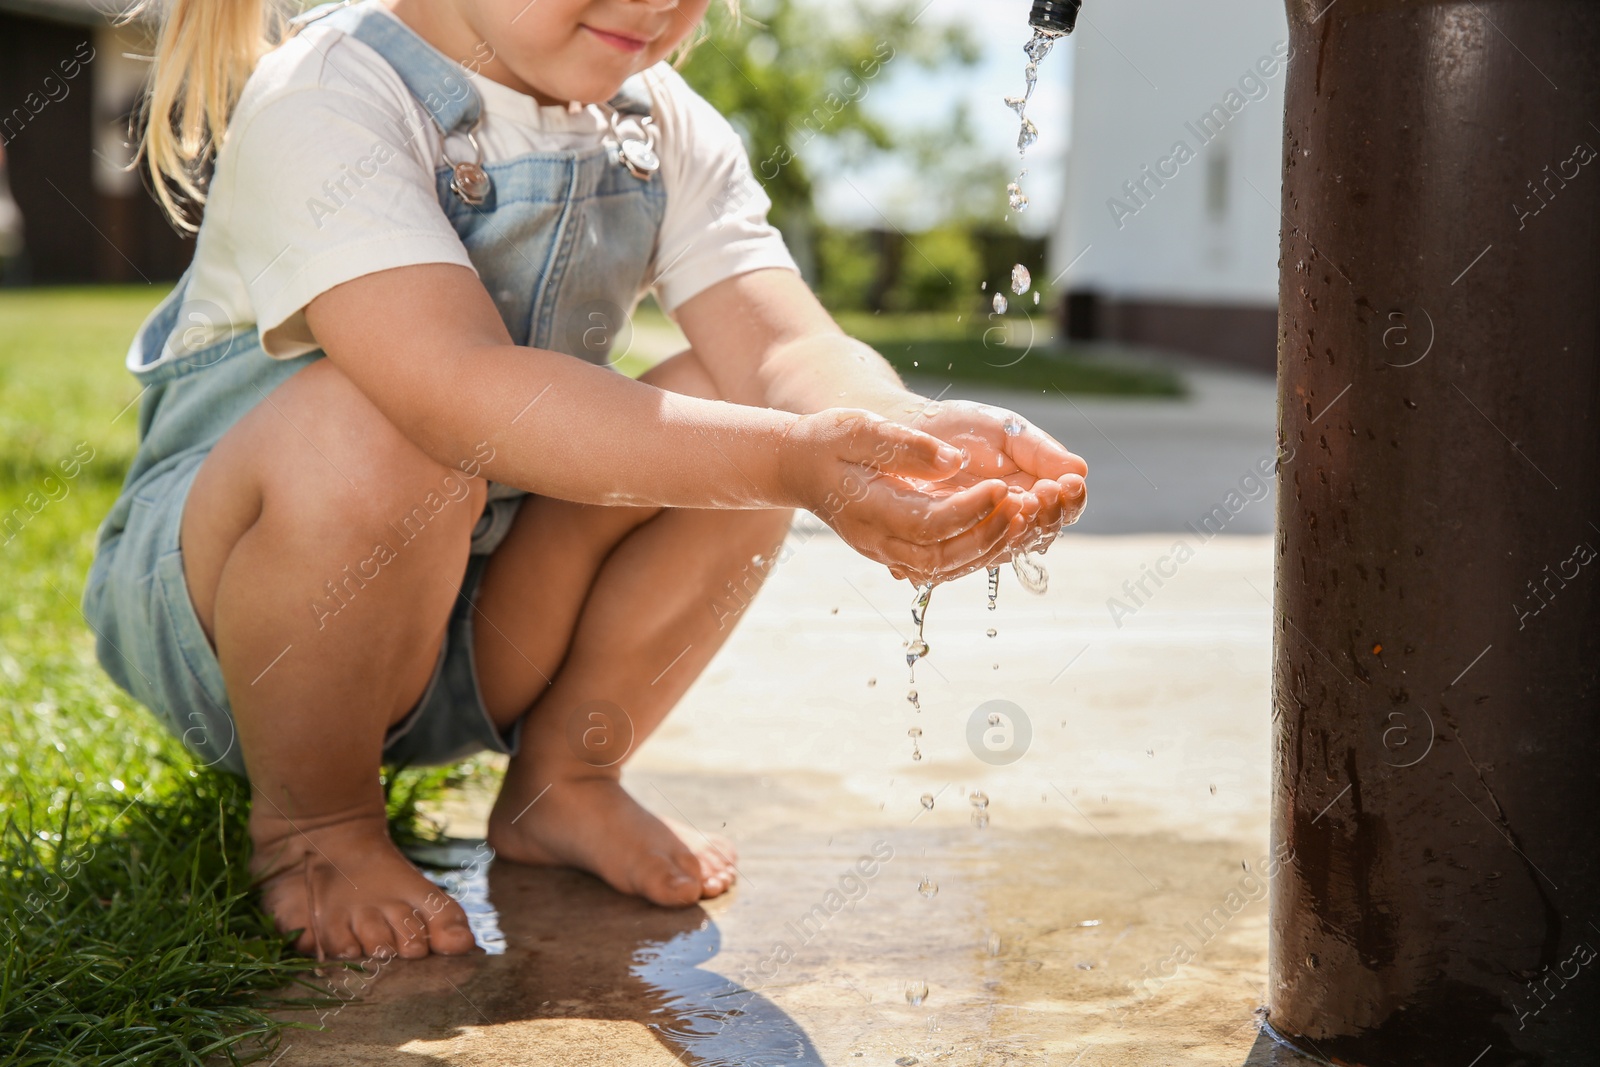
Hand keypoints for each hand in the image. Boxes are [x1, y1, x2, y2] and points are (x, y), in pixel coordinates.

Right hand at [780, 409, 1024, 585]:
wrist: (800, 467)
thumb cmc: (830, 441)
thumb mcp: (861, 429)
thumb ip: (906, 445)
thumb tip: (953, 461)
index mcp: (869, 509)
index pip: (927, 522)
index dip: (969, 510)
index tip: (1002, 487)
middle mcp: (878, 540)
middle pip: (940, 558)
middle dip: (987, 537)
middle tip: (1022, 506)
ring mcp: (888, 551)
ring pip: (945, 568)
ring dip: (988, 547)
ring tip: (1022, 515)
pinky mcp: (899, 550)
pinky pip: (943, 564)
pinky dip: (977, 550)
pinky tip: (1003, 525)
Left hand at [894, 398, 1086, 579]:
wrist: (915, 432)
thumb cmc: (964, 429)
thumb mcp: (1008, 432)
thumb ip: (1041, 452)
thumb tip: (1080, 469)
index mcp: (1036, 488)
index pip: (1066, 506)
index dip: (1071, 498)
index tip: (1068, 482)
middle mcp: (1016, 516)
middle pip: (1047, 530)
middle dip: (1050, 513)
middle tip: (1044, 491)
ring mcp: (988, 531)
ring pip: (1019, 543)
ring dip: (1025, 526)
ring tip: (1024, 501)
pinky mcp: (959, 543)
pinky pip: (982, 553)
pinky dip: (994, 538)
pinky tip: (998, 521)